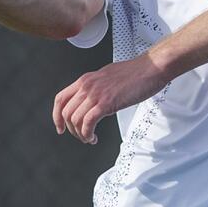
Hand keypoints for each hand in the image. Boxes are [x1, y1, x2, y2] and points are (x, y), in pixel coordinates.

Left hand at [52, 56, 167, 143]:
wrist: (150, 68)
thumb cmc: (135, 73)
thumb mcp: (107, 77)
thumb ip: (97, 88)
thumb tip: (94, 103)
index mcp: (85, 80)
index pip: (60, 98)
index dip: (56, 116)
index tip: (60, 127)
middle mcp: (86, 86)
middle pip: (65, 112)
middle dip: (70, 129)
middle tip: (81, 136)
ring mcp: (95, 94)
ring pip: (75, 119)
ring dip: (80, 134)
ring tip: (89, 138)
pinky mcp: (106, 103)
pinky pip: (88, 123)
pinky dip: (88, 134)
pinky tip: (94, 137)